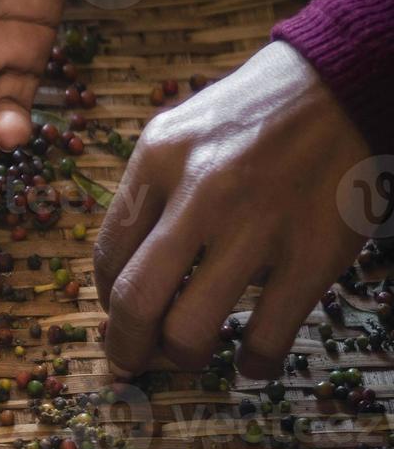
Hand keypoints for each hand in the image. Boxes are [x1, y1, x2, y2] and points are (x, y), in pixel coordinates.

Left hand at [94, 42, 369, 378]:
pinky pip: (269, 334)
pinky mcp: (314, 254)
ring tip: (191, 354)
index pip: (108, 255)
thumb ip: (146, 194)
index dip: (107, 300)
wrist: (341, 85)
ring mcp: (258, 226)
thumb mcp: (177, 133)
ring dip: (183, 357)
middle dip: (126, 346)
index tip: (118, 315)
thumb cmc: (251, 115)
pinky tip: (252, 363)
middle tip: (132, 361)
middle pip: (135, 301)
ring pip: (191, 328)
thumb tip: (120, 275)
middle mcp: (200, 193)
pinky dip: (255, 364)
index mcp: (156, 160)